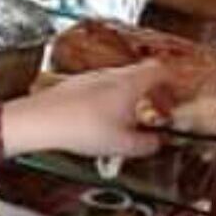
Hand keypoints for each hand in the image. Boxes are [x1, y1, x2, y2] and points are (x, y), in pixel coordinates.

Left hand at [1, 61, 171, 157]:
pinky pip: (97, 91)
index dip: (173, 84)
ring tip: (126, 123)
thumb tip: (156, 144)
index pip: (162, 71)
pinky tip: (98, 124)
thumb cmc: (80, 128)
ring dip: (128, 99)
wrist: (40, 121)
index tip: (175, 97)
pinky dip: (106, 103)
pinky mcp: (72, 86)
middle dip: (151, 94)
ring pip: (118, 83)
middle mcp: (111, 74)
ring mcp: (90, 78)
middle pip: (141, 76)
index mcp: (131, 83)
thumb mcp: (122, 145)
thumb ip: (146, 144)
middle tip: (154, 111)